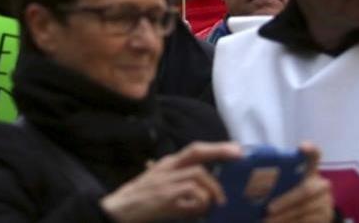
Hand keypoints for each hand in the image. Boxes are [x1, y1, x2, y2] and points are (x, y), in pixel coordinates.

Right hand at [100, 141, 242, 222]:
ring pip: (199, 173)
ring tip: (217, 202)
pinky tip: (199, 210)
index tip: (237, 149)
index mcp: (168, 164)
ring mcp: (166, 179)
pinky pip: (193, 191)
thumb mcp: (162, 188)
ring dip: (212, 189)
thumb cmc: (142, 201)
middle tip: (238, 155)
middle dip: (219, 151)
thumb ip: (182, 187)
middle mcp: (168, 167)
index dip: (216, 148)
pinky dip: (201, 201)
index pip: (195, 150)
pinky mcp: (166, 194)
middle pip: (196, 151)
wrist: (119, 210)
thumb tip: (208, 198)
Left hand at [265, 142, 332, 222]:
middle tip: (268, 209)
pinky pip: (306, 221)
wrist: (302, 213)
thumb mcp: (278, 180)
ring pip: (304, 209)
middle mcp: (320, 183)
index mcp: (308, 168)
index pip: (313, 154)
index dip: (310, 149)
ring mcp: (325, 202)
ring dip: (284, 216)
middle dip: (286, 201)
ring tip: (266, 220)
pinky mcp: (325, 217)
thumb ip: (261, 169)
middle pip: (305, 190)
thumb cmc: (283, 191)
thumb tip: (238, 155)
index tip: (302, 147)